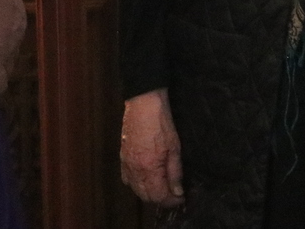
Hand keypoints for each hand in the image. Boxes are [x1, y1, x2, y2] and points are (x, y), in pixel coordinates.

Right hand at [121, 89, 183, 207]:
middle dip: (161, 199)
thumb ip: (175, 172)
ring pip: (136, 190)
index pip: (159, 196)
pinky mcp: (122, 157)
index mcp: (149, 168)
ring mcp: (126, 164)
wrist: (143, 103)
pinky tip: (146, 179)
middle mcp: (135, 170)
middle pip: (146, 197)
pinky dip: (136, 184)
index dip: (171, 201)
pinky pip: (127, 179)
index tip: (181, 198)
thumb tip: (178, 192)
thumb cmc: (161, 123)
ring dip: (149, 193)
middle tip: (173, 194)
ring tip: (162, 187)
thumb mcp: (175, 147)